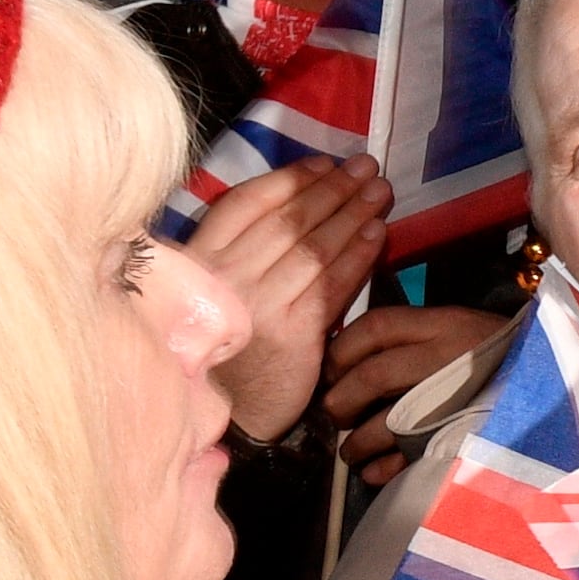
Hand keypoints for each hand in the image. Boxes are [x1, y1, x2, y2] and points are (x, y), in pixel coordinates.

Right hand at [200, 158, 389, 440]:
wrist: (228, 415)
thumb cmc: (225, 345)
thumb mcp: (216, 288)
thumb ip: (242, 249)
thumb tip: (298, 198)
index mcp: (199, 260)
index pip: (247, 203)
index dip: (290, 179)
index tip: (324, 164)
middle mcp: (225, 277)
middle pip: (287, 220)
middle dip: (332, 189)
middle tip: (365, 167)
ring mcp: (259, 305)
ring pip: (313, 247)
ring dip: (352, 214)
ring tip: (379, 192)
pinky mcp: (293, 333)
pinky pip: (334, 284)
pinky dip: (359, 255)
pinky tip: (378, 234)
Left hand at [325, 302, 504, 482]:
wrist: (562, 385)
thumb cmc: (503, 357)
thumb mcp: (462, 327)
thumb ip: (417, 335)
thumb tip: (356, 356)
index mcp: (444, 325)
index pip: (375, 326)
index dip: (342, 349)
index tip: (330, 368)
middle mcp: (446, 359)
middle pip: (372, 375)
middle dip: (341, 399)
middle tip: (334, 412)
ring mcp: (455, 402)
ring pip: (387, 422)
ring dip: (357, 442)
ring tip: (350, 452)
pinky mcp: (465, 439)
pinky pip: (412, 459)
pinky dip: (384, 469)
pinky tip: (374, 473)